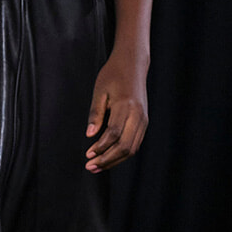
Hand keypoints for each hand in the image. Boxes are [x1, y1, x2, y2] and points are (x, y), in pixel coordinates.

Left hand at [85, 49, 148, 171]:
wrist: (133, 65)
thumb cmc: (113, 75)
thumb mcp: (99, 91)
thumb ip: (95, 113)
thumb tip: (89, 135)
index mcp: (125, 106)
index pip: (113, 134)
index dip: (100, 147)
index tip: (87, 155)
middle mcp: (138, 115)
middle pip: (125, 146)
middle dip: (107, 159)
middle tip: (90, 166)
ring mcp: (143, 120)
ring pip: (132, 148)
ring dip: (114, 160)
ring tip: (98, 166)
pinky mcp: (144, 122)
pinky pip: (135, 143)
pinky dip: (122, 153)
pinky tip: (109, 157)